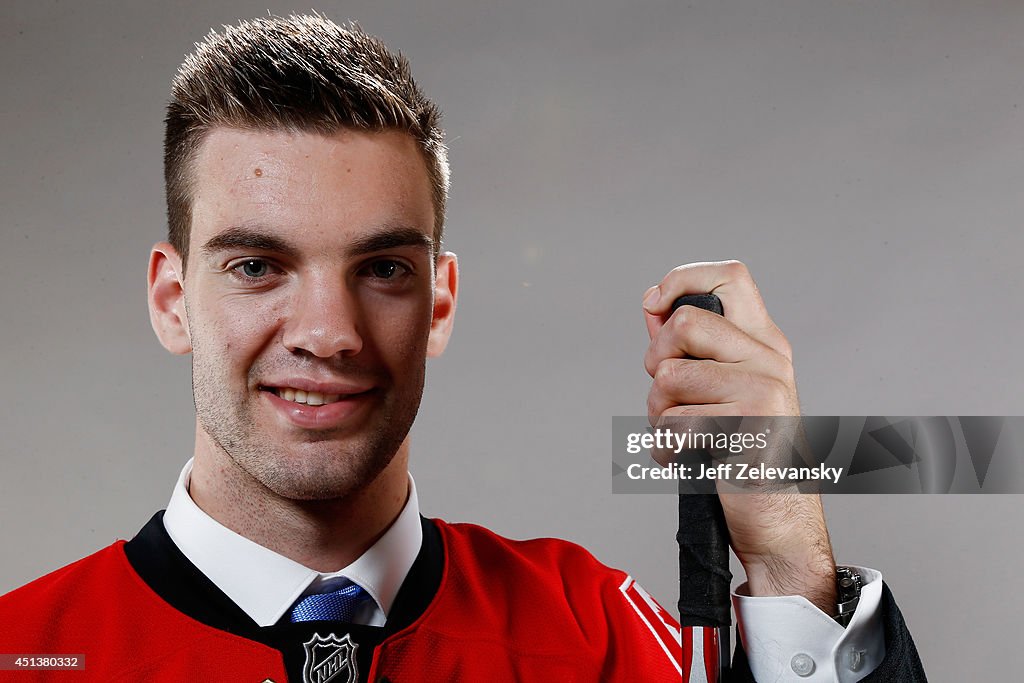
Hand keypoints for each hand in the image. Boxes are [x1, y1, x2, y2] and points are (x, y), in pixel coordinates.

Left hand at [643, 261, 836, 613]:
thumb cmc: (744, 456)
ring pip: (669, 376)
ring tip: (678, 434)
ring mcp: (765, 391)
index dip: (682, 279)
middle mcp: (770, 360)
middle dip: (655, 362)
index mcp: (764, 344)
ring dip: (656, 414)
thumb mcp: (722, 392)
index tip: (656, 304)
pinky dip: (663, 447)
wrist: (779, 524)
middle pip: (684, 322)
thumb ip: (689, 348)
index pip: (729, 275)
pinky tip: (680, 458)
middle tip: (666, 396)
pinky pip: (673, 422)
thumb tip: (654, 304)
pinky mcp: (749, 427)